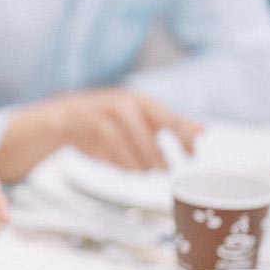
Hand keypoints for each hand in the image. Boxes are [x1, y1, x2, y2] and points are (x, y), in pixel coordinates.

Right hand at [47, 88, 201, 170]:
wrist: (66, 117)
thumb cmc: (109, 115)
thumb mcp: (143, 114)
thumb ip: (172, 122)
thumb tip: (203, 129)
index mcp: (140, 100)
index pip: (171, 120)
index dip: (184, 140)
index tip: (191, 156)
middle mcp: (123, 108)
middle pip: (150, 144)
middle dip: (159, 160)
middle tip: (166, 169)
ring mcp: (106, 123)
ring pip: (133, 157)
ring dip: (140, 167)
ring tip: (140, 166)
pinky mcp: (94, 139)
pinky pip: (118, 163)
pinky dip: (123, 168)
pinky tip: (122, 164)